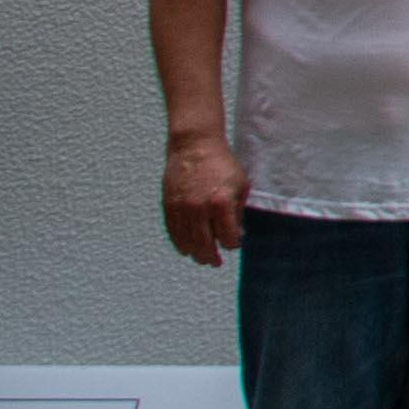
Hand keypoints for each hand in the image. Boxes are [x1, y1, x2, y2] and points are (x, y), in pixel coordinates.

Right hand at [164, 134, 251, 268]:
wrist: (194, 146)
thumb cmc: (222, 165)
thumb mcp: (240, 185)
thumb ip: (238, 211)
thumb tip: (237, 232)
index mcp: (221, 203)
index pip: (228, 237)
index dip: (233, 244)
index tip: (234, 243)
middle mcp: (199, 208)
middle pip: (204, 244)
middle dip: (211, 256)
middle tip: (216, 262)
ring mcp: (181, 208)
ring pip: (186, 241)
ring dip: (194, 253)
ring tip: (202, 259)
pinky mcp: (168, 205)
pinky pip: (172, 231)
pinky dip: (179, 243)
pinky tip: (186, 249)